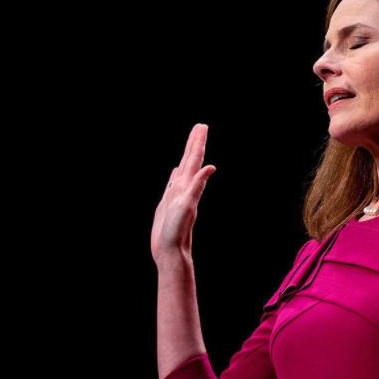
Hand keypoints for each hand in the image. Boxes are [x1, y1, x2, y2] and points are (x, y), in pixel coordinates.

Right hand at [151, 123, 216, 268]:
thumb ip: (197, 186)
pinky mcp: (168, 204)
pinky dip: (176, 175)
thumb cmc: (177, 232)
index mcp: (187, 186)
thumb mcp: (187, 206)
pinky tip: (176, 172)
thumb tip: (209, 167)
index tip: (202, 126)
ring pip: (182, 170)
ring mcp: (176, 196)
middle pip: (190, 161)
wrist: (170, 252)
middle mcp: (183, 189)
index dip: (197, 143)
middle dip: (194, 143)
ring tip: (190, 143)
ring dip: (187, 156)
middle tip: (200, 126)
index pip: (194, 160)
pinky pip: (173, 185)